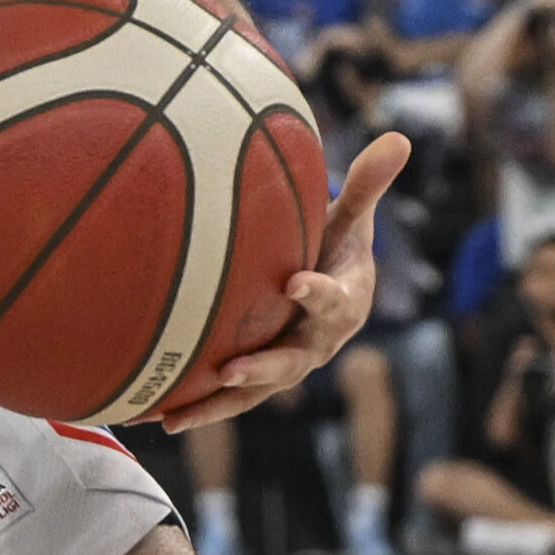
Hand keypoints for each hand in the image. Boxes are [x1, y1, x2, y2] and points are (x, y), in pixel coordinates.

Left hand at [164, 127, 410, 428]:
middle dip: (264, 367)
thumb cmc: (335, 246)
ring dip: (218, 404)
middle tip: (232, 370)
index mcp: (344, 302)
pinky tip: (157, 416)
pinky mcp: (259, 376)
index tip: (298, 283)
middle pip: (293, 360)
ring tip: (180, 416)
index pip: (336, 300)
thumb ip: (368, 185)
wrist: (327, 285)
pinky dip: (197, 408)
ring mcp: (287, 364)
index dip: (319, 294)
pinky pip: (229, 398)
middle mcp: (317, 342)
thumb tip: (398, 138)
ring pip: (255, 391)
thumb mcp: (352, 217)